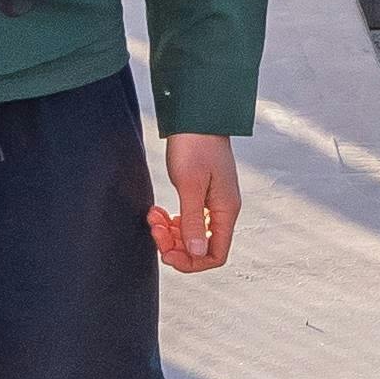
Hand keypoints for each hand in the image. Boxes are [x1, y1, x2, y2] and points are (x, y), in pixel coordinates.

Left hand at [151, 133, 243, 274]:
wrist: (196, 116)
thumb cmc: (195, 146)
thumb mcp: (190, 186)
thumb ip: (193, 221)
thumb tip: (197, 254)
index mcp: (226, 210)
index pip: (215, 254)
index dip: (191, 261)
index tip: (166, 252)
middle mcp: (223, 210)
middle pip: (201, 247)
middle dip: (175, 245)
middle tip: (154, 229)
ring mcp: (213, 202)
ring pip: (192, 234)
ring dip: (170, 233)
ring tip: (153, 217)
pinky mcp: (201, 194)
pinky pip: (187, 220)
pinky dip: (171, 221)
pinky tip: (158, 212)